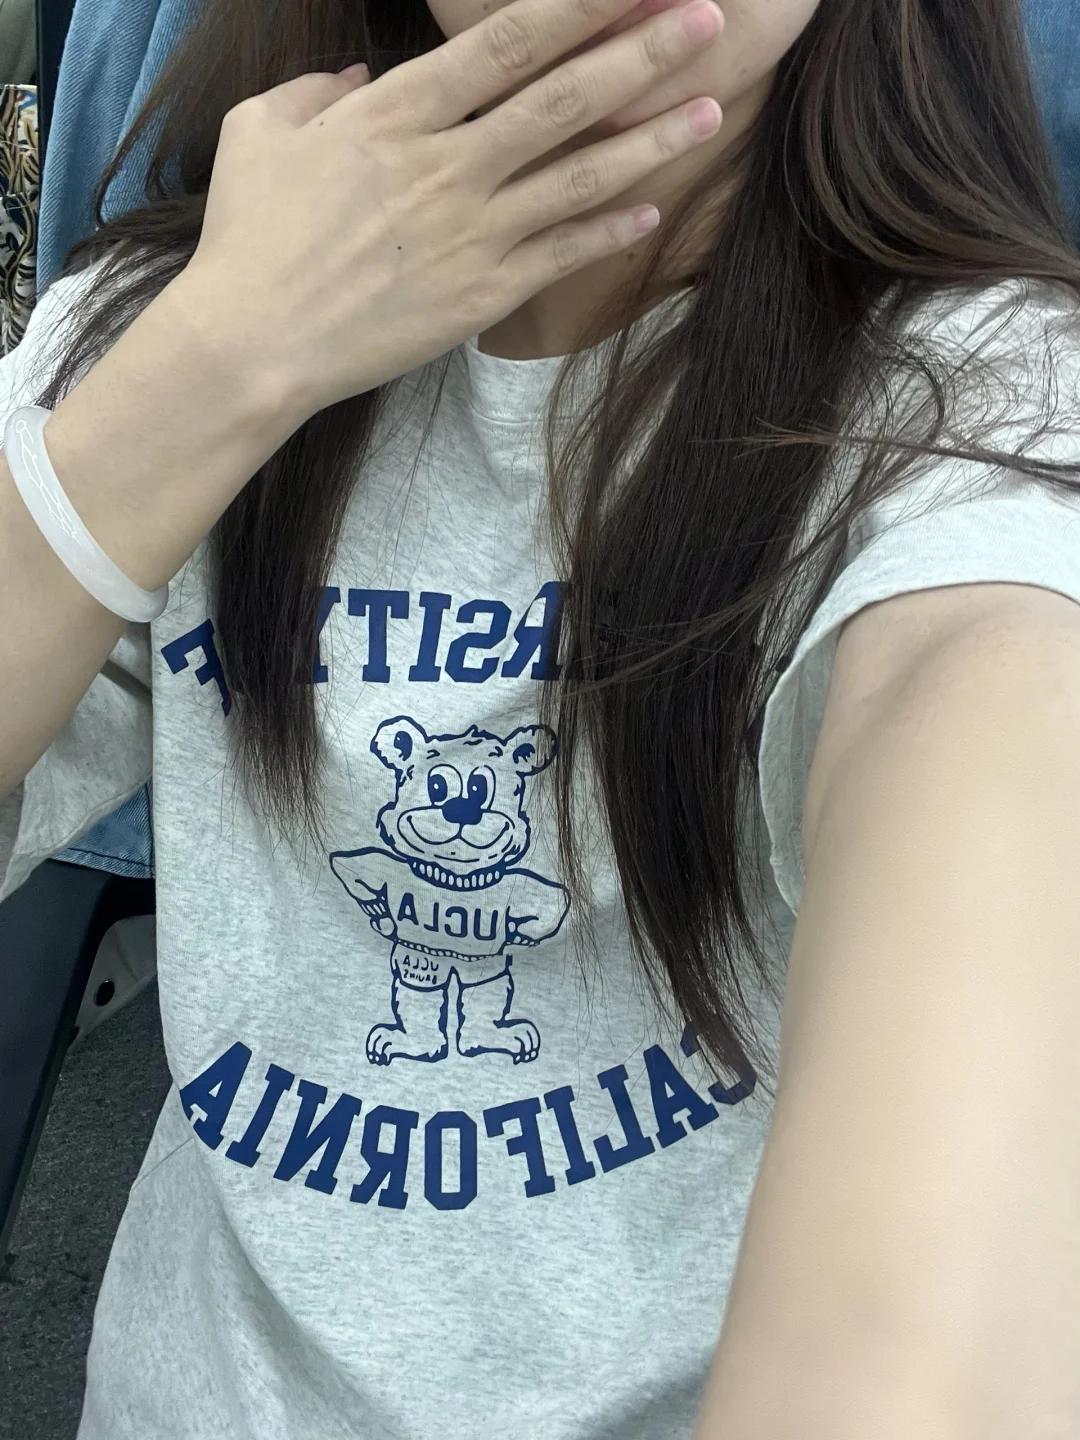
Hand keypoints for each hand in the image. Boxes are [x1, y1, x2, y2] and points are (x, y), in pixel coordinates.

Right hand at [179, 0, 723, 422]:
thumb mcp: (258, 135)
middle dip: (642, 53)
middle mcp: (445, 166)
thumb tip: (359, 76)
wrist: (253, 344)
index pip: (503, 42)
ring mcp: (469, 234)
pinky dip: (608, 231)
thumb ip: (315, 92)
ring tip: (711, 108)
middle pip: (562, 99)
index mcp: (394, 113)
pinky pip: (559, 255)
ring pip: (578, 177)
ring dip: (651, 140)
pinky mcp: (480, 296)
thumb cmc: (248, 238)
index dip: (576, 5)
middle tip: (708, 21)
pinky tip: (654, 208)